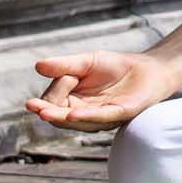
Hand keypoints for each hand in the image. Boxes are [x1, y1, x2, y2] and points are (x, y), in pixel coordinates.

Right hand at [24, 50, 181, 132]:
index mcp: (73, 102)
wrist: (149, 68)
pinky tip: (72, 114)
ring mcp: (101, 117)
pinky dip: (86, 116)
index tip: (65, 76)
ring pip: (77, 120)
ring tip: (45, 113)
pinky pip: (100, 117)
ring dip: (61, 117)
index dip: (54, 90)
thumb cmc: (115, 67)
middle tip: (32, 107)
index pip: (54, 101)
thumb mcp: (87, 62)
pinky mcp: (119, 114)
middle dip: (47, 111)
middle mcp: (84, 114)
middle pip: (60, 115)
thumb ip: (65, 65)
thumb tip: (38, 66)